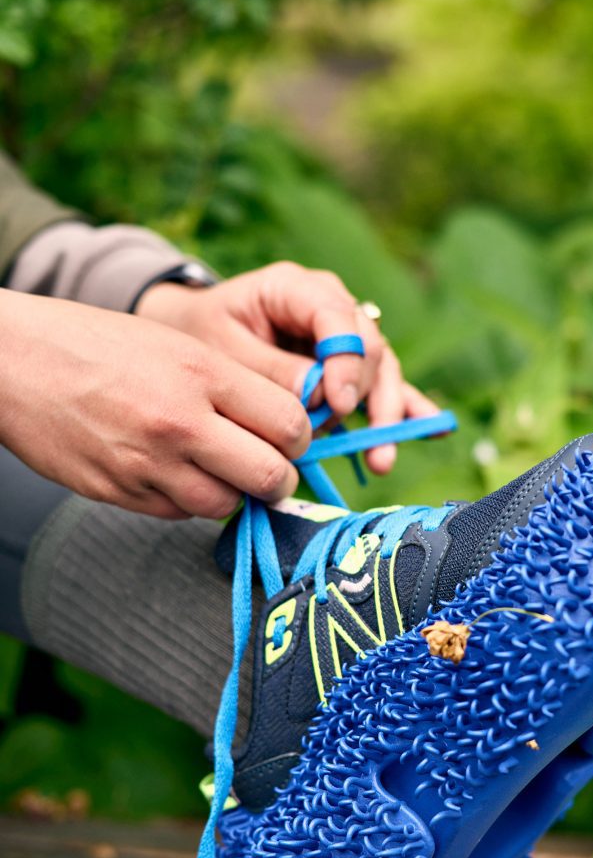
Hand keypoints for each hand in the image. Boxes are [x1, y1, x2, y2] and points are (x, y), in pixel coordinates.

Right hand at [0, 290, 311, 519]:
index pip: (290, 424)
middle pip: (270, 476)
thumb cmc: (99, 344)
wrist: (12, 362)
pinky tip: (172, 472)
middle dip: (279, 478)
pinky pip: (179, 514)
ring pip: (226, 505)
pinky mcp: (120, 493)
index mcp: (203, 373)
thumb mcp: (176, 346)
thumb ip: (232, 387)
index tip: (289, 437)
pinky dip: (187, 500)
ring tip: (216, 469)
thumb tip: (285, 431)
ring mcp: (148, 464)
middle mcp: (180, 422)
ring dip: (231, 494)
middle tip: (268, 469)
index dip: (299, 437)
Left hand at [136, 262, 440, 472]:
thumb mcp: (222, 350)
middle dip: (365, 396)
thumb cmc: (203, 336)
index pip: (336, 316)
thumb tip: (316, 396)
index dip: (345, 359)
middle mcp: (329, 307)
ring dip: (387, 416)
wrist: (193, 338)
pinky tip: (429, 427)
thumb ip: (269, 370)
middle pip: (367, 347)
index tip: (337, 403)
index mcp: (295, 289)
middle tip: (350, 436)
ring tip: (380, 460)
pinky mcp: (349, 369)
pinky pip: (383, 386)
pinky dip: (403, 409)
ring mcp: (344, 339)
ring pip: (381, 370)